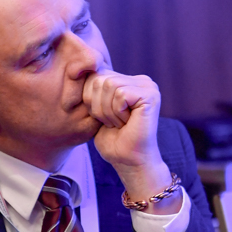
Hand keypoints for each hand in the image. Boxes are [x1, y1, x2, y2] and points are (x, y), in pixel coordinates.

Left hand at [82, 70, 176, 210]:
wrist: (129, 162)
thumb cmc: (113, 140)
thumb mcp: (96, 109)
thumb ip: (93, 89)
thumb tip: (80, 69)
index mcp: (129, 81)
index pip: (95, 74)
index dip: (91, 99)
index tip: (105, 118)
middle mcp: (141, 80)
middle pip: (100, 78)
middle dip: (98, 106)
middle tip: (113, 123)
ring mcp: (148, 86)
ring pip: (109, 85)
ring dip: (108, 111)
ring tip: (120, 123)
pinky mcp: (151, 95)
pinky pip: (120, 95)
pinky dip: (117, 113)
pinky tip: (128, 123)